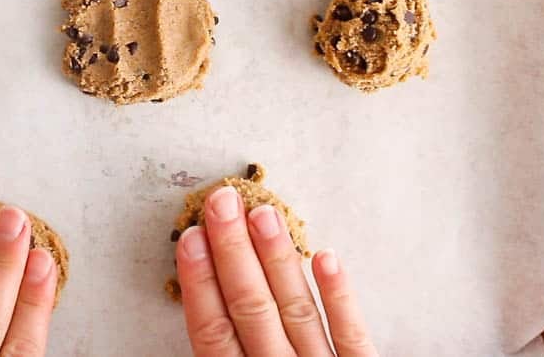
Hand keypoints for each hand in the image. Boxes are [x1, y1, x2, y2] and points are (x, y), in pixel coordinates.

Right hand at [176, 186, 377, 355]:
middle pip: (251, 309)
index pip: (213, 332)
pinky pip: (351, 337)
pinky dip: (338, 297)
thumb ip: (224, 353)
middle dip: (234, 250)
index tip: (192, 237)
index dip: (200, 282)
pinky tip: (325, 257)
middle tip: (223, 202)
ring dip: (278, 259)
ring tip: (264, 213)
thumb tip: (203, 298)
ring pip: (296, 311)